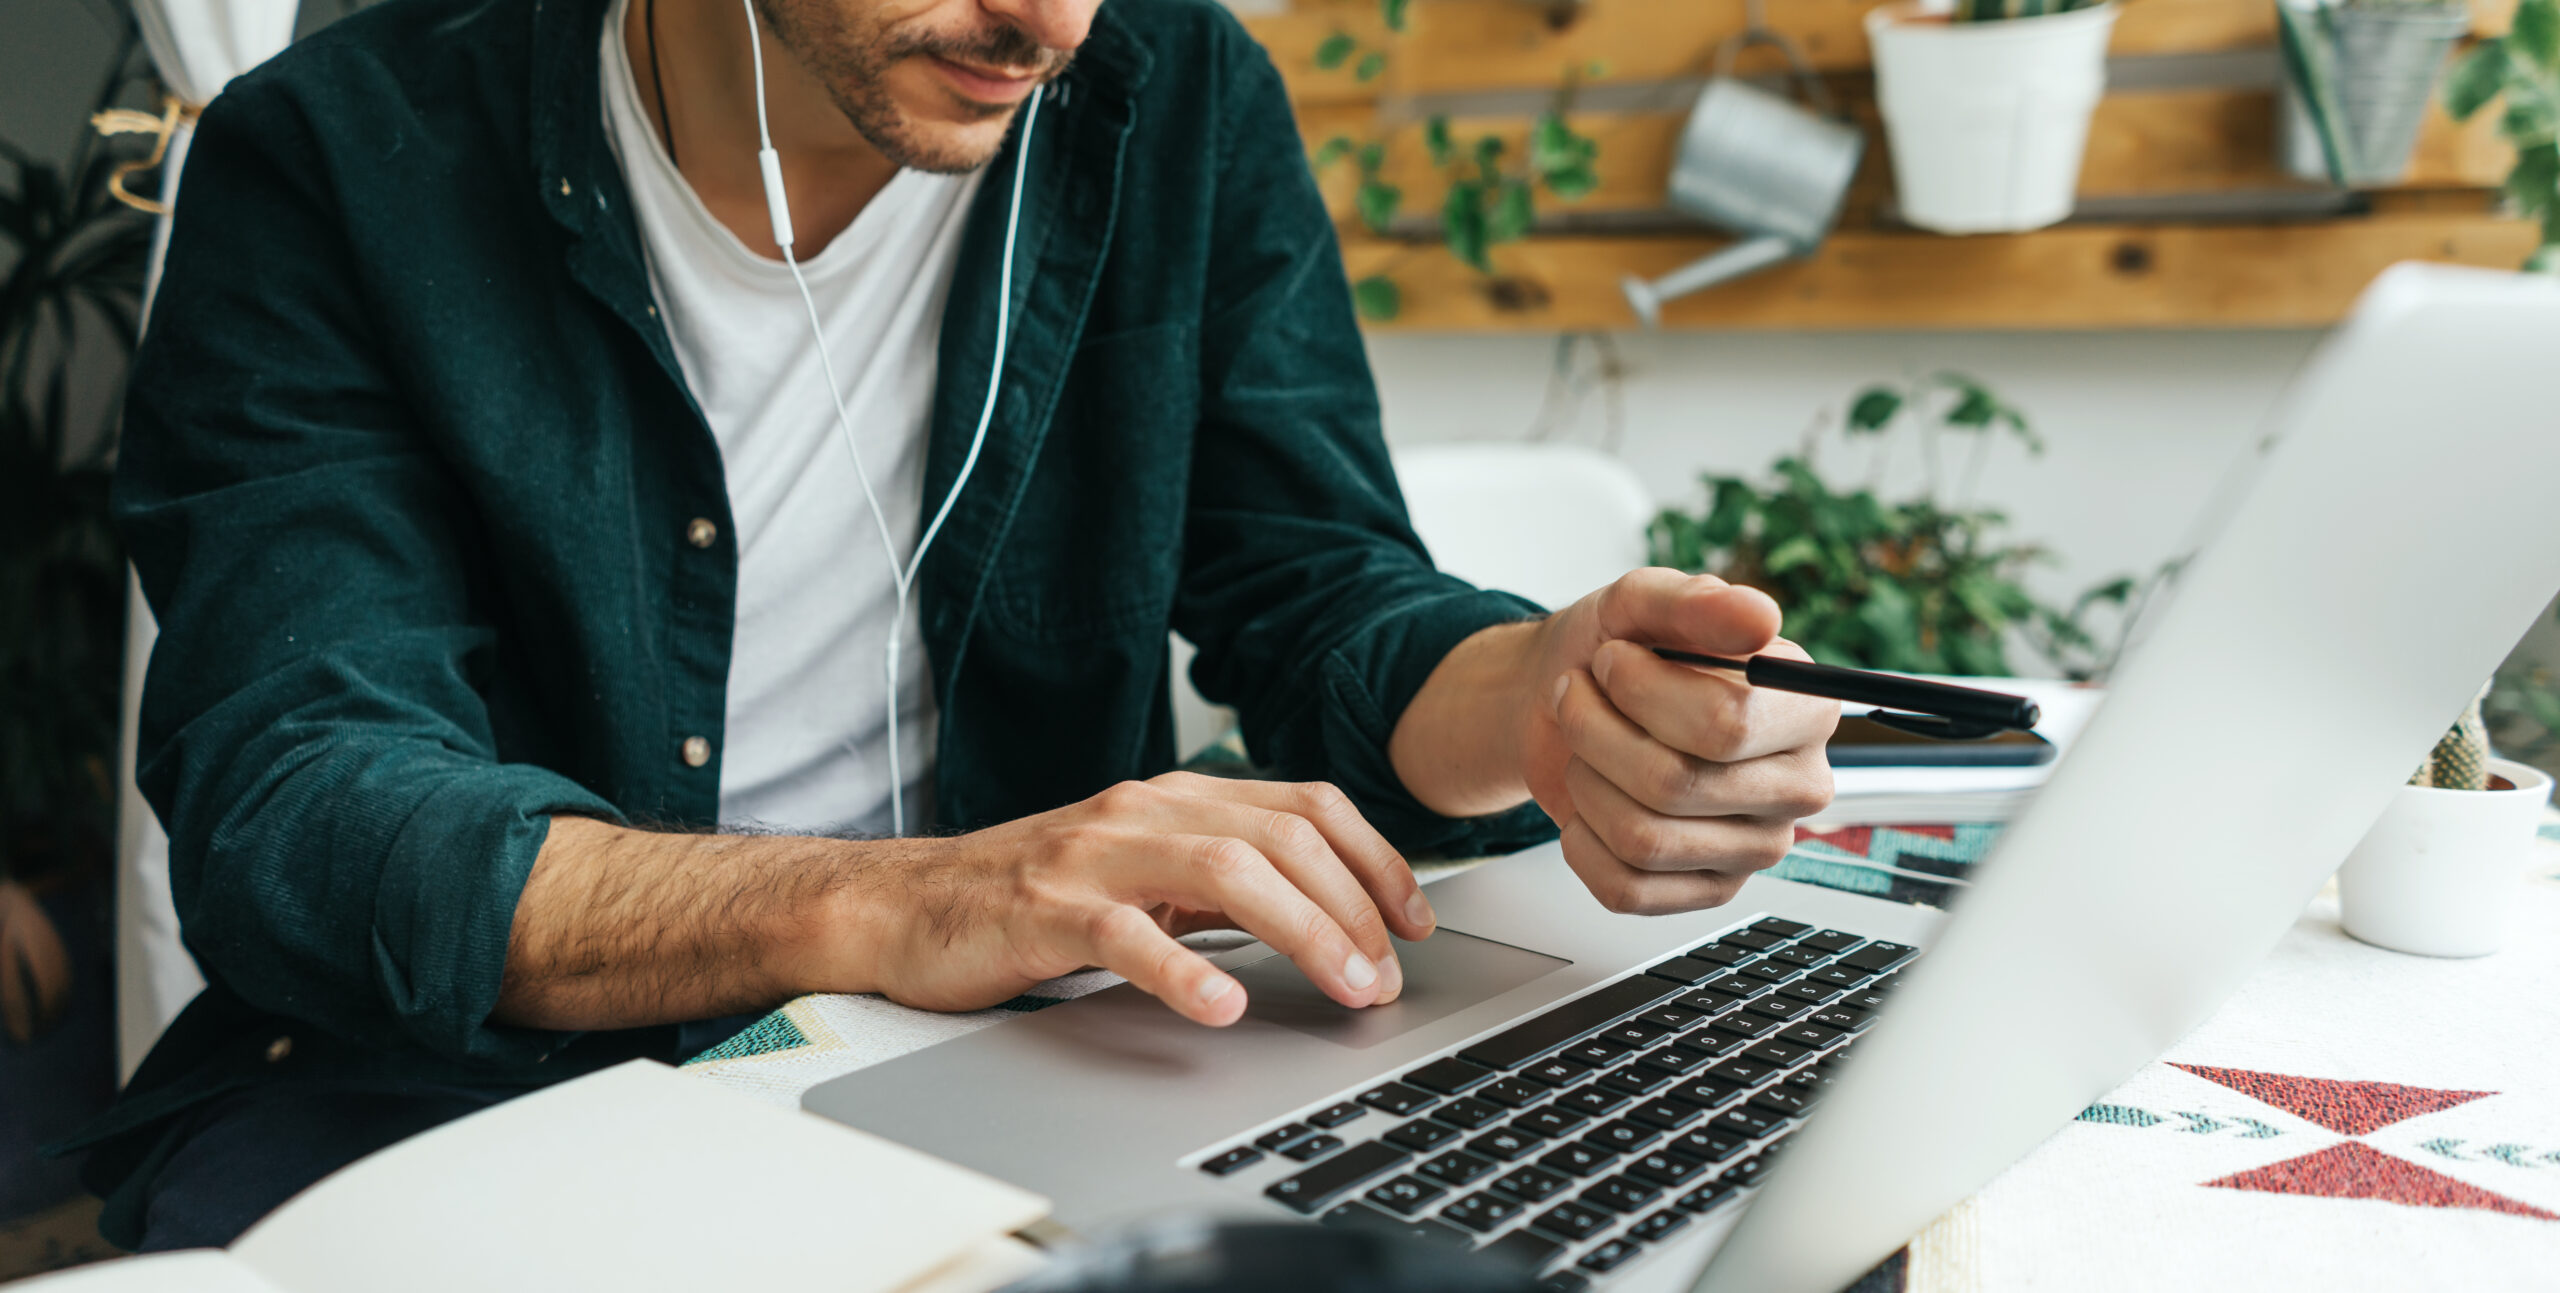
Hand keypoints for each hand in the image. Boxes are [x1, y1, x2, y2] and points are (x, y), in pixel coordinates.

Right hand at [822, 773, 1436, 1025]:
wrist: (905, 905)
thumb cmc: (1030, 897)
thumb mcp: (1144, 873)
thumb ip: (1224, 882)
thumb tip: (1328, 917)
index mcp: (1178, 797)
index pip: (1307, 805)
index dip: (1376, 859)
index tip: (1418, 920)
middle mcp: (1146, 810)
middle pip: (1284, 837)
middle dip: (1355, 906)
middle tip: (1387, 977)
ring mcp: (1096, 854)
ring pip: (1227, 871)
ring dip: (1304, 932)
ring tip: (1344, 986)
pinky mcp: (1046, 907)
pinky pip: (1127, 933)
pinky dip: (1184, 969)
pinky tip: (1223, 1006)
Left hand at [1522, 569, 1838, 913]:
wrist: (1566, 700)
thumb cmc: (1618, 652)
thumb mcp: (1644, 603)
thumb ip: (1698, 603)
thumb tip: (1761, 617)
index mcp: (1807, 709)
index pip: (1726, 724)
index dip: (1642, 690)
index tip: (1611, 660)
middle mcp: (1800, 785)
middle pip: (1676, 784)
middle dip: (1596, 731)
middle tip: (1578, 695)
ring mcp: (1758, 849)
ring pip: (1643, 838)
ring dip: (1585, 780)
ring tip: (1583, 745)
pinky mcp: (1711, 892)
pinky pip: (1626, 889)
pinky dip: (1581, 841)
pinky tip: (1590, 803)